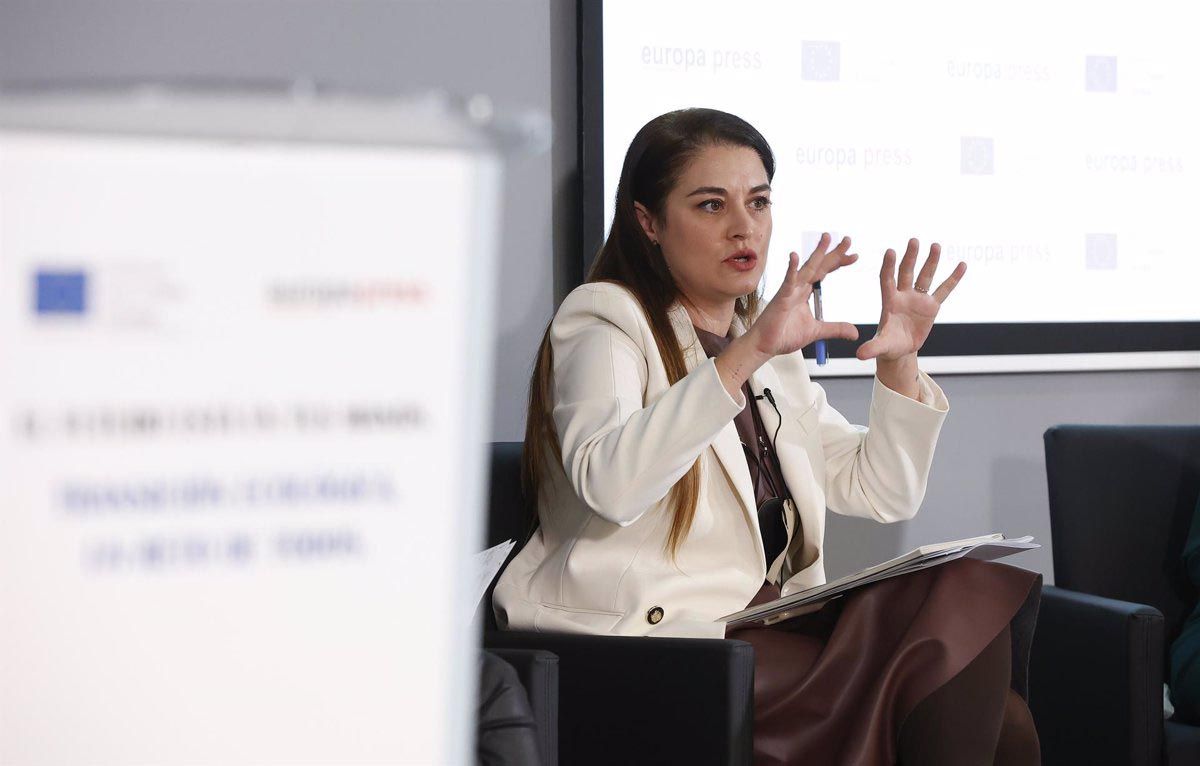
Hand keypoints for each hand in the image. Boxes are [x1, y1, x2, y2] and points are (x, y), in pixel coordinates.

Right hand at [747, 233, 860, 357]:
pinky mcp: (780, 299)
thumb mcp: (817, 332)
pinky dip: (791, 269)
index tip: (854, 256)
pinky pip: (787, 282)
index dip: (838, 263)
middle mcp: (798, 288)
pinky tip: (794, 256)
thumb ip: (835, 329)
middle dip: (834, 253)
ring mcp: (789, 291)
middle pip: (819, 266)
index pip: (824, 272)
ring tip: (827, 238)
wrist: (764, 346)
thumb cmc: (783, 336)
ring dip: (817, 253)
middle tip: (848, 240)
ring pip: (807, 269)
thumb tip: (855, 333)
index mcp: (805, 293)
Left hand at [855, 238, 965, 362]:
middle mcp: (903, 296)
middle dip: (910, 258)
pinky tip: (961, 265)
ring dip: (930, 262)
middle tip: (913, 241)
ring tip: (935, 245)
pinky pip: (944, 290)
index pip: (887, 280)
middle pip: (906, 272)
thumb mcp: (881, 346)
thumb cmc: (887, 345)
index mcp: (889, 301)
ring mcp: (918, 299)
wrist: (900, 348)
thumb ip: (872, 348)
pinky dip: (952, 279)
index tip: (890, 251)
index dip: (889, 267)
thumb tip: (859, 355)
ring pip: (925, 277)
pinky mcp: (931, 306)